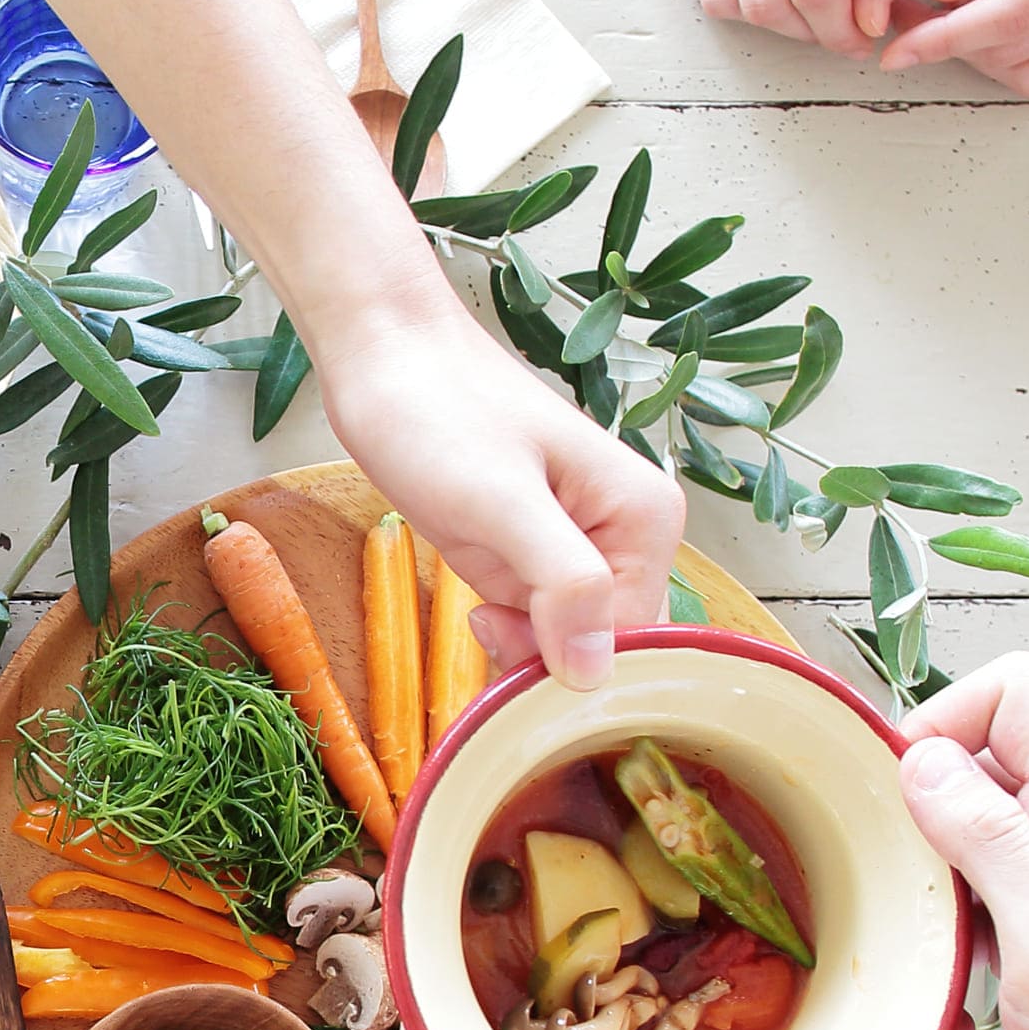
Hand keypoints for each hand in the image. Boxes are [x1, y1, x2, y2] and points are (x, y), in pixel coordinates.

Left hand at [321, 320, 682, 691]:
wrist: (382, 359)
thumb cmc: (436, 411)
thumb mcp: (500, 501)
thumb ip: (564, 582)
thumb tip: (597, 670)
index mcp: (646, 519)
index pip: (636, 639)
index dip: (576, 664)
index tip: (510, 645)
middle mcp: (628, 537)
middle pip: (612, 648)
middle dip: (552, 662)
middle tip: (486, 626)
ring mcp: (580, 549)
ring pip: (574, 646)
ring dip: (526, 652)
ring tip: (478, 616)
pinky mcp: (533, 556)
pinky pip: (541, 626)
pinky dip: (511, 636)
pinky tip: (475, 611)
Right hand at [895, 658, 1028, 1029]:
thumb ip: (993, 842)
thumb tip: (928, 760)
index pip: (1014, 693)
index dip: (942, 725)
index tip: (898, 800)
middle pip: (989, 764)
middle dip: (931, 823)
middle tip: (915, 905)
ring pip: (991, 835)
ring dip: (949, 891)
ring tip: (947, 967)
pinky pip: (1012, 895)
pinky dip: (977, 935)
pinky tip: (974, 999)